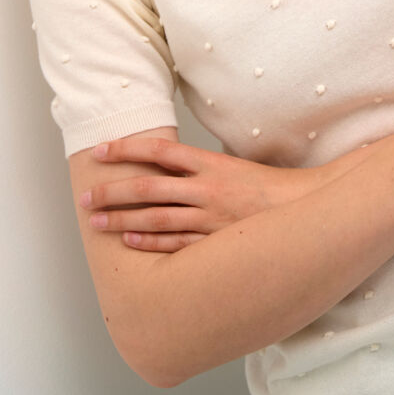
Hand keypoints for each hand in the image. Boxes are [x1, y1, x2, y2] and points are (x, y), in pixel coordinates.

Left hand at [80, 140, 318, 251]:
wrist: (308, 210)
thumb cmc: (270, 188)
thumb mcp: (233, 165)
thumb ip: (201, 167)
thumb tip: (169, 164)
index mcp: (210, 163)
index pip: (158, 151)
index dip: (126, 150)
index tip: (99, 151)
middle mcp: (206, 189)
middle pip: (148, 187)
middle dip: (112, 191)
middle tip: (85, 196)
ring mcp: (210, 218)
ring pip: (156, 218)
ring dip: (122, 219)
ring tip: (96, 223)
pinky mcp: (215, 242)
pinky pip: (176, 245)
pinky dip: (151, 243)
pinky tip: (130, 240)